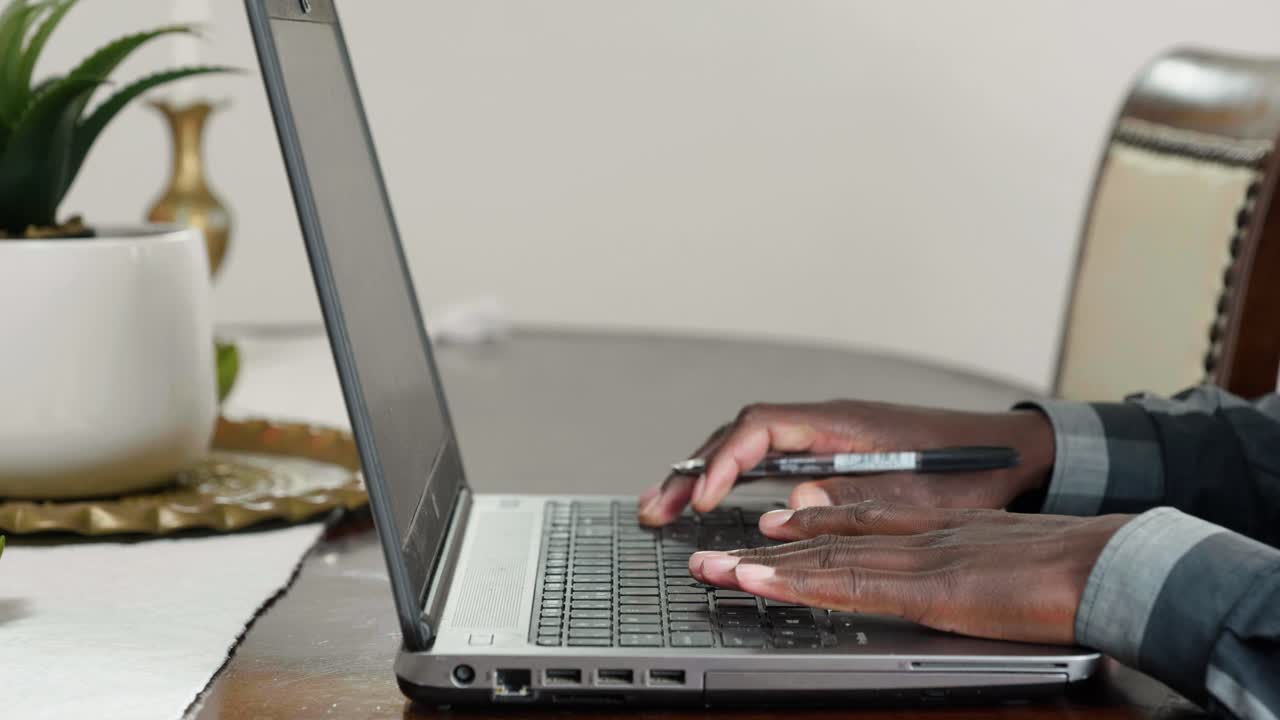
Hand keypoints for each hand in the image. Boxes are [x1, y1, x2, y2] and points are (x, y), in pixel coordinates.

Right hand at [638, 400, 1054, 525]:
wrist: (1010, 454)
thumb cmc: (970, 472)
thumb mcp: (914, 495)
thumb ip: (850, 499)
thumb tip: (788, 504)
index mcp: (840, 423)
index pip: (760, 429)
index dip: (723, 462)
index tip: (703, 499)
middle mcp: (825, 421)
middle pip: (739, 435)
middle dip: (693, 471)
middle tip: (656, 509)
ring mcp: (826, 434)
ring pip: (747, 445)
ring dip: (705, 473)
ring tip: (666, 507)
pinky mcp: (830, 451)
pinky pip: (765, 457)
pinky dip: (732, 477)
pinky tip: (716, 500)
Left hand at [690, 502, 1129, 644]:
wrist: (1112, 563)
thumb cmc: (1077, 568)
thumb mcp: (1013, 562)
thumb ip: (975, 565)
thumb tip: (964, 581)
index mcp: (940, 533)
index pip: (862, 528)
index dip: (811, 528)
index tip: (772, 528)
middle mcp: (919, 538)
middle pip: (829, 540)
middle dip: (768, 548)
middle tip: (715, 550)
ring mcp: (919, 559)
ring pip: (826, 558)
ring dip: (766, 564)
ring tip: (715, 565)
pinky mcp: (927, 585)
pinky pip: (850, 582)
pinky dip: (799, 579)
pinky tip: (762, 577)